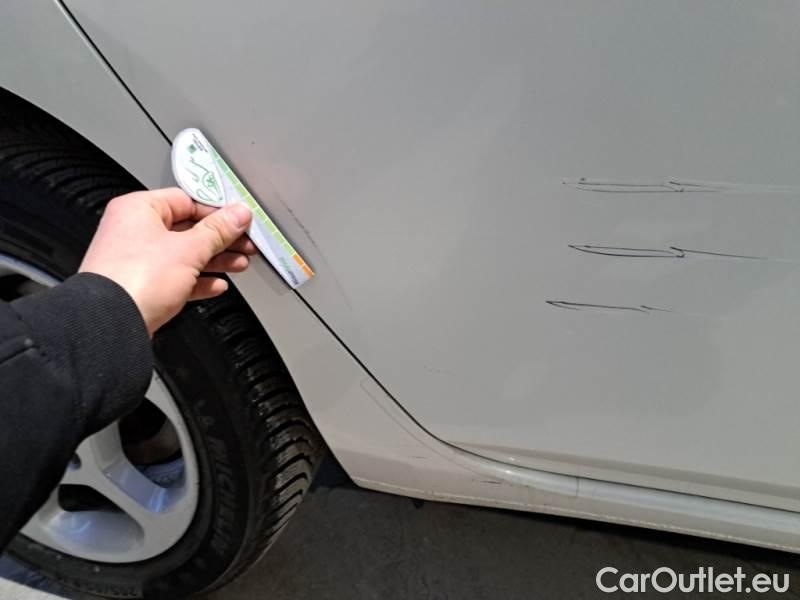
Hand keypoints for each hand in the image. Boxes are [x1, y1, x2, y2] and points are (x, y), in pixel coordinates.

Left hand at [79, 187, 255, 335]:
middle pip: (187, 228)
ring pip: (184, 255)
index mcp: (138, 209)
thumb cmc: (135, 280)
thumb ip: (218, 231)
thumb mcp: (189, 249)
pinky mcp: (141, 287)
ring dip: (213, 260)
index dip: (216, 211)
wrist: (111, 324)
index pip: (186, 200)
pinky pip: (176, 278)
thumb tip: (237, 215)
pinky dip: (197, 281)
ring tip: (238, 264)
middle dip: (219, 239)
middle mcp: (133, 231)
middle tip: (244, 244)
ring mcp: (136, 260)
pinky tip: (216, 285)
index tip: (239, 220)